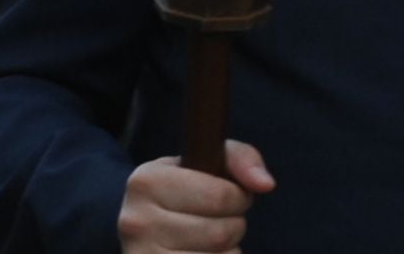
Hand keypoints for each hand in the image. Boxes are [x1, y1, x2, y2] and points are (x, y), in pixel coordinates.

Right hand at [116, 142, 275, 253]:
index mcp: (147, 181)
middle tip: (221, 219)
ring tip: (209, 239)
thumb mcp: (207, 162)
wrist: (145, 227)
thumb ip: (241, 159)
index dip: (238, 198)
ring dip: (227, 251)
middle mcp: (137, 221)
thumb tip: (266, 184)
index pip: (219, 196)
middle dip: (234, 226)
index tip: (230, 195)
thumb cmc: (185, 191)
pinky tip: (203, 253)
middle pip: (220, 233)